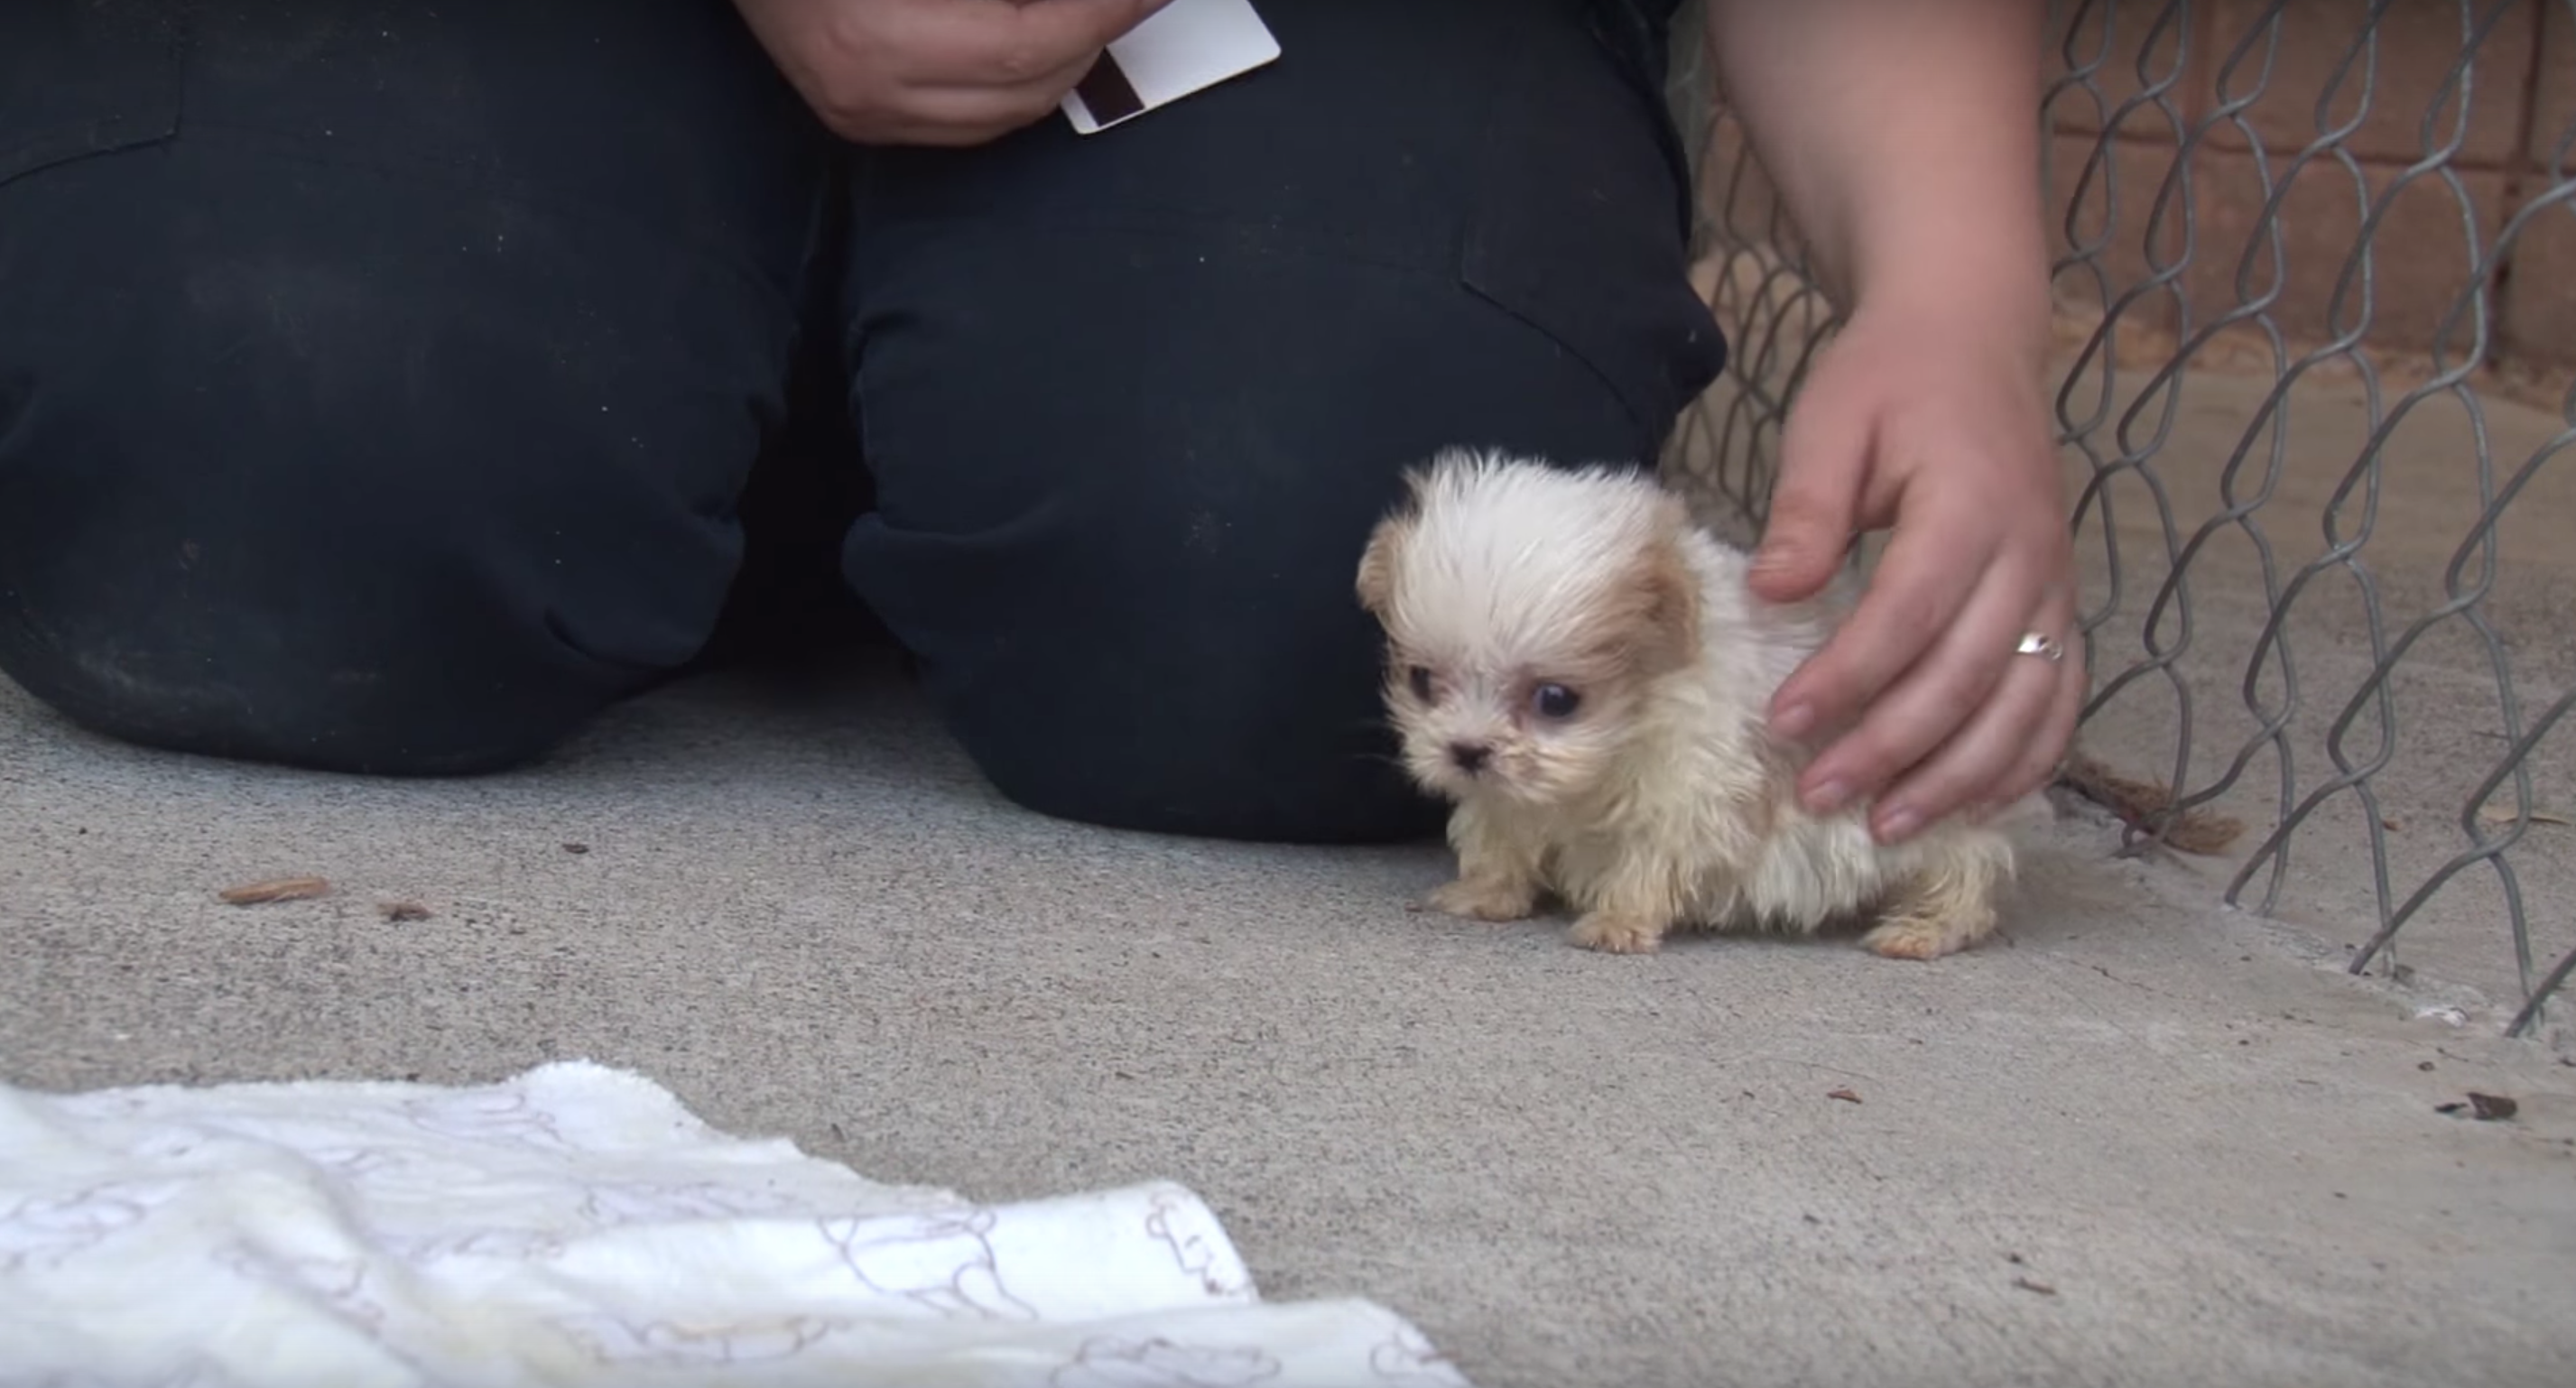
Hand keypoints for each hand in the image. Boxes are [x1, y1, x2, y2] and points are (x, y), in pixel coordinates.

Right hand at [734, 0, 1174, 145]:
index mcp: (877, 36)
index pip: (1027, 45)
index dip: (1099, 14)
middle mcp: (868, 91)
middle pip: (1027, 89)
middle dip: (1092, 37)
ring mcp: (861, 115)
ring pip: (1007, 117)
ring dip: (1061, 66)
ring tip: (1088, 14)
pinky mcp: (856, 120)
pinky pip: (967, 126)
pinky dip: (1015, 88)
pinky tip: (1035, 41)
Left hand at [1747, 301, 2080, 842]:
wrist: (1974, 338)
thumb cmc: (1890, 380)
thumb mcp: (1831, 423)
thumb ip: (1807, 509)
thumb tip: (1772, 591)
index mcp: (1971, 504)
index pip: (1909, 613)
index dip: (1849, 677)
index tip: (1784, 721)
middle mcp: (2029, 555)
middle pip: (1967, 677)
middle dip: (1890, 748)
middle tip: (1817, 795)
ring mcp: (2056, 587)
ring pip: (2024, 706)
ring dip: (1960, 777)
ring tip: (1887, 825)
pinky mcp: (2061, 608)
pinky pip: (2059, 701)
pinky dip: (2024, 762)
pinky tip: (1972, 805)